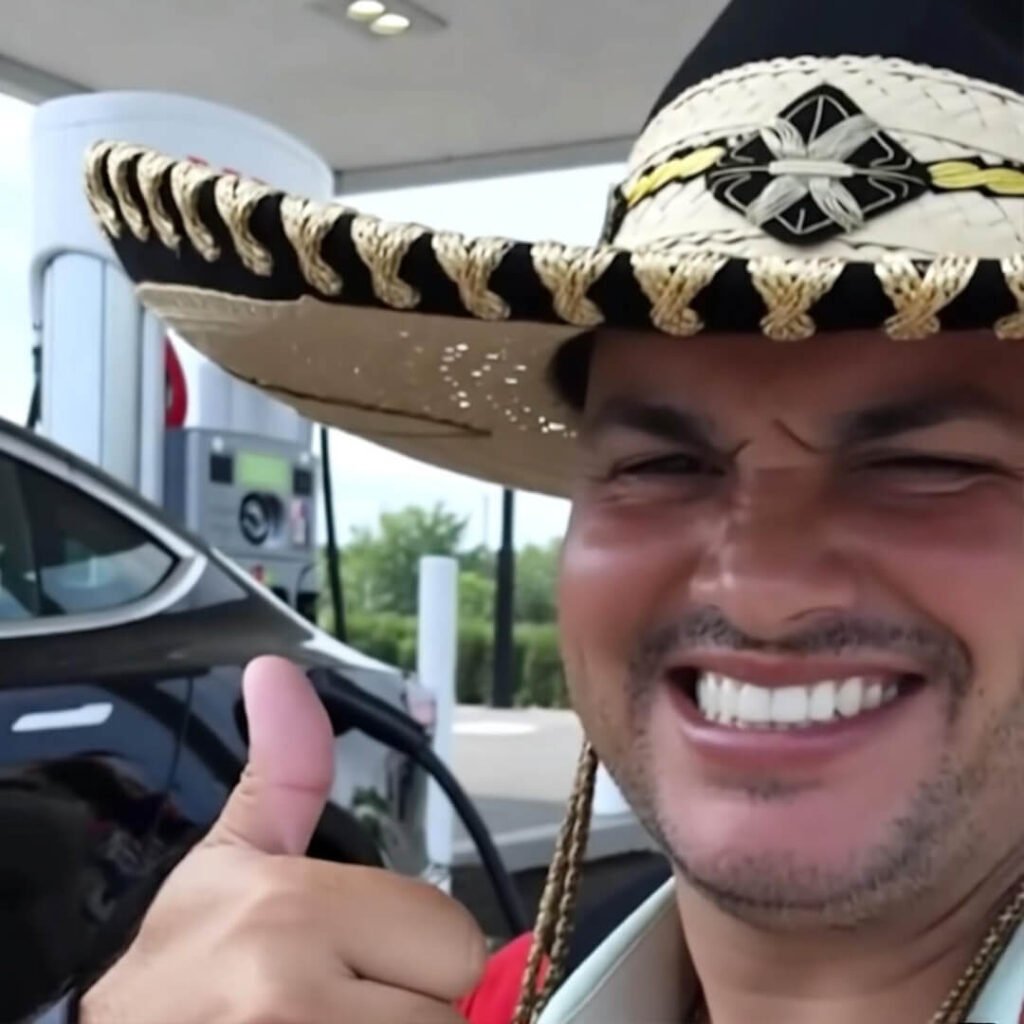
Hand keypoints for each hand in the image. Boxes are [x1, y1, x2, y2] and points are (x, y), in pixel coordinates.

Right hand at [80, 656, 486, 1022]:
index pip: (455, 940)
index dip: (417, 952)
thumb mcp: (232, 855)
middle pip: (450, 1008)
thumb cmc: (184, 962)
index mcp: (293, 909)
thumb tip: (276, 670)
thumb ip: (286, 770)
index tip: (361, 955)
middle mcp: (290, 995)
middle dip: (409, 1005)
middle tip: (341, 1000)